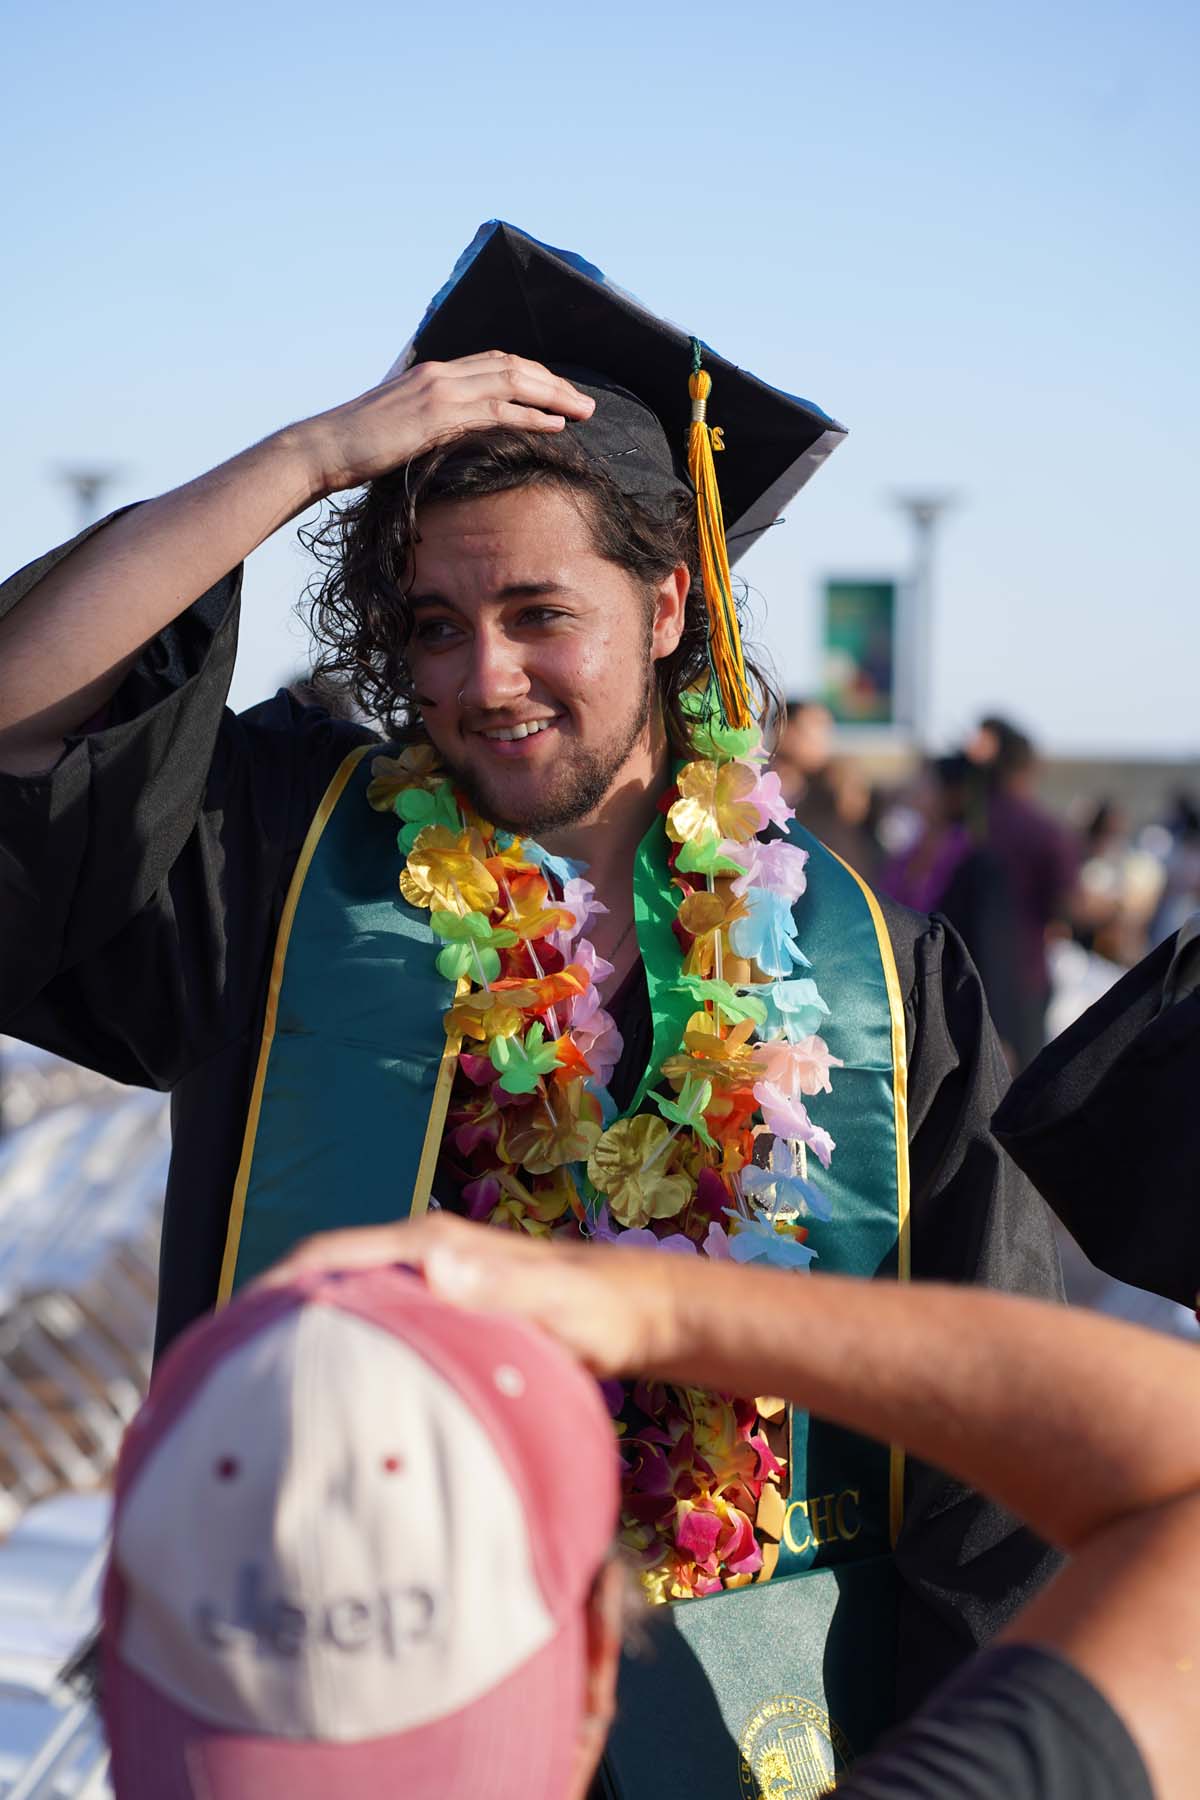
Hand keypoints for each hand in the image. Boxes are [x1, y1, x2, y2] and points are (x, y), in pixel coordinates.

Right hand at [261, 1212, 681, 1379]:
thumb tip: (434, 1267)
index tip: (227, 1338)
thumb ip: (501, 1286)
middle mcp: (417, 1259)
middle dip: (270, 1322)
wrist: (638, 1315)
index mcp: (427, 1246)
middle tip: (221, 1386)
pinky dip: (342, 1360)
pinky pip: (373, 1334)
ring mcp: (427, 1288)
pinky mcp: (440, 1319)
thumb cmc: (600, 1307)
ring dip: (302, 1344)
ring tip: (254, 1405)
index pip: (327, 1256)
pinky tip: (327, 1409)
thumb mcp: (554, 1302)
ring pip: (344, 1310)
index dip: (273, 1290)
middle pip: (321, 1283)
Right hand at [293, 352, 595, 496]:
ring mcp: (441, 391)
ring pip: (513, 382)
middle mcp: (442, 373)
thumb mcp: (399, 426)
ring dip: (554, 396)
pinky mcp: (440, 416)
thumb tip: (448, 439)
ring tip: (583, 412)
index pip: (494, 362)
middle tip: (585, 402)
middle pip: (513, 366)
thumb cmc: (357, 446)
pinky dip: (532, 416)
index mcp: (433, 373)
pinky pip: (498, 411)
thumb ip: (428, 423)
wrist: (326, 447)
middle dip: (554, 382)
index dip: (532, 374)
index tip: (557, 392)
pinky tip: (556, 426)